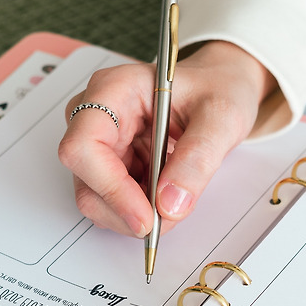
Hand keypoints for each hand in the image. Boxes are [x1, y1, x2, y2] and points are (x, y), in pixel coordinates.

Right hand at [58, 41, 277, 236]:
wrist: (220, 89)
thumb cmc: (217, 89)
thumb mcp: (221, 118)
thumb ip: (198, 159)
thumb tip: (170, 204)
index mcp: (113, 90)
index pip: (83, 147)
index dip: (110, 188)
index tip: (146, 216)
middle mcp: (96, 115)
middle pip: (86, 180)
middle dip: (126, 210)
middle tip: (169, 216)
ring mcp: (99, 141)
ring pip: (96, 198)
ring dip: (134, 213)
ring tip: (175, 197)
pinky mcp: (108, 162)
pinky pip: (112, 202)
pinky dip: (139, 210)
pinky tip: (165, 193)